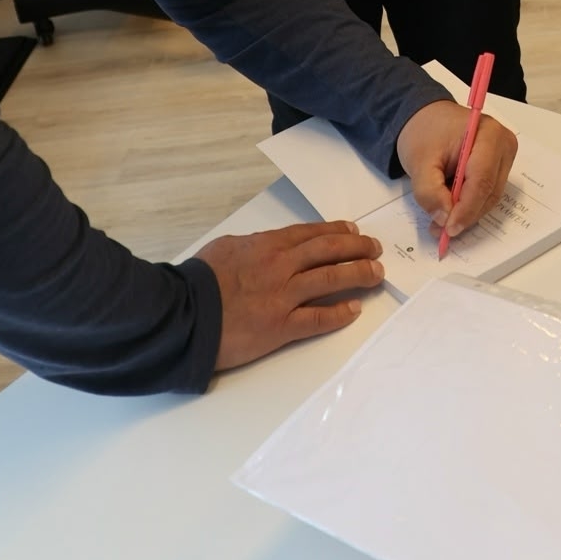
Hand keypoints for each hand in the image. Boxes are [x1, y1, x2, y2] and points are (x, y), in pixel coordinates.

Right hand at [197, 220, 384, 371]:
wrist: (184, 314)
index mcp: (266, 245)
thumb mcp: (226, 248)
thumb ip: (253, 246)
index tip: (354, 233)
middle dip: (357, 249)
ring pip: (331, 280)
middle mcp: (281, 266)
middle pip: (328, 252)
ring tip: (376, 274)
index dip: (336, 232)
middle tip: (375, 249)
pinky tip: (354, 309)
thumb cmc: (198, 281)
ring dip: (358, 275)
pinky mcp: (281, 327)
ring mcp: (284, 297)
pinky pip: (318, 318)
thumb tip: (270, 247)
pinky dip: (340, 313)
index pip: (311, 234)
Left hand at [396, 100, 517, 236]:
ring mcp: (504, 156)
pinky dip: (469, 205)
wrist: (427, 118)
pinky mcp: (499, 167)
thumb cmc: (425, 131)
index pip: (482, 180)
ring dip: (466, 213)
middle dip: (465, 215)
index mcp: (488, 135)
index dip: (466, 209)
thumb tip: (444, 219)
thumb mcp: (418, 162)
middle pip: (489, 191)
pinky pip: (488, 193)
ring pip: (490, 197)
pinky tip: (450, 209)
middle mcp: (504, 145)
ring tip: (440, 222)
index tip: (448, 229)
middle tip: (440, 231)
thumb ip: (429, 192)